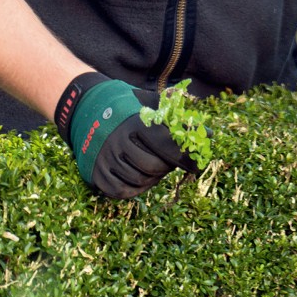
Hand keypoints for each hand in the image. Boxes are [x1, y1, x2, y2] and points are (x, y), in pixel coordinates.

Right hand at [54, 74, 198, 198]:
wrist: (87, 109)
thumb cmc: (128, 107)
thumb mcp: (151, 104)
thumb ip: (180, 119)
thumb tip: (209, 135)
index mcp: (135, 123)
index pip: (168, 146)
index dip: (186, 158)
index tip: (198, 166)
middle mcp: (117, 142)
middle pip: (155, 167)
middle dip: (167, 166)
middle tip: (169, 161)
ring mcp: (104, 159)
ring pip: (140, 181)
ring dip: (153, 177)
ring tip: (154, 165)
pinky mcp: (96, 173)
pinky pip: (122, 192)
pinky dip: (137, 188)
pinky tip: (141, 177)